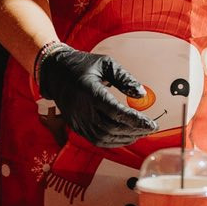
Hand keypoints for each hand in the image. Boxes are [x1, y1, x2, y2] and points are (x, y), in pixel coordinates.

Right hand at [36, 46, 157, 147]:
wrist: (55, 72)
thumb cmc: (82, 65)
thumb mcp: (105, 63)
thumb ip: (124, 78)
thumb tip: (141, 93)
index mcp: (90, 91)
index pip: (116, 111)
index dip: (136, 120)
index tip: (152, 124)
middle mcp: (82, 109)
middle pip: (112, 128)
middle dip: (134, 131)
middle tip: (150, 128)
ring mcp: (77, 120)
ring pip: (104, 137)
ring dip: (125, 138)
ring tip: (140, 133)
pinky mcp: (76, 126)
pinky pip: (96, 140)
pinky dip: (113, 142)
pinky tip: (125, 136)